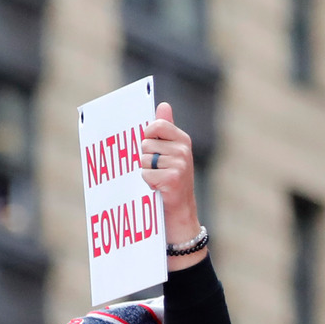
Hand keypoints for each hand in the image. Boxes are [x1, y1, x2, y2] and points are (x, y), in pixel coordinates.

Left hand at [141, 103, 205, 270]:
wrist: (179, 218)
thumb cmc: (169, 185)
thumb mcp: (169, 156)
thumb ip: (164, 130)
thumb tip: (162, 105)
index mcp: (181, 140)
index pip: (154, 126)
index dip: (145, 136)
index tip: (146, 148)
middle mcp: (182, 149)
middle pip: (143, 145)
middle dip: (142, 160)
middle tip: (154, 173)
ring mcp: (179, 164)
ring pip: (142, 161)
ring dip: (143, 174)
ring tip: (155, 182)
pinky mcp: (173, 179)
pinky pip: (144, 174)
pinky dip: (145, 184)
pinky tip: (156, 190)